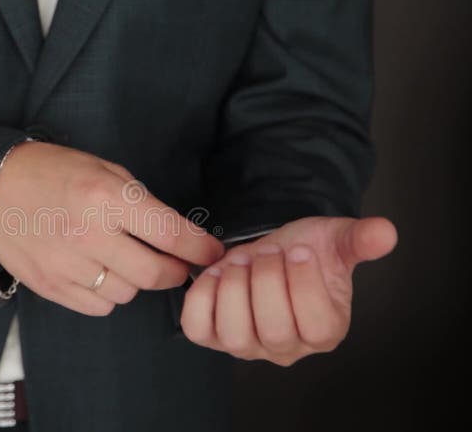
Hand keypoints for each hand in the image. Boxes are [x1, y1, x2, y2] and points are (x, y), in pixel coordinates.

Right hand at [0, 141, 223, 315]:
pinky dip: (107, 294)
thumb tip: (174, 236)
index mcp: (107, 197)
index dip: (200, 248)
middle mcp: (90, 234)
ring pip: (127, 293)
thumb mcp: (102, 169)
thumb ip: (139, 202)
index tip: (211, 254)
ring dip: (136, 281)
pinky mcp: (52, 287)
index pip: (170, 233)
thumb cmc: (52, 173)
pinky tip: (98, 272)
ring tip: (123, 260)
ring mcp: (68, 265)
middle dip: (175, 272)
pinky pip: (99, 306)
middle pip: (154, 274)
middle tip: (177, 265)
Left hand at [180, 216, 396, 365]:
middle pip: (274, 330)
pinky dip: (202, 297)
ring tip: (242, 261)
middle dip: (267, 280)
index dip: (303, 283)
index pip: (316, 325)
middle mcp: (286, 348)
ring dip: (234, 287)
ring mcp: (247, 345)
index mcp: (325, 331)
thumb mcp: (336, 240)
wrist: (270, 251)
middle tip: (268, 252)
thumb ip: (360, 240)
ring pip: (235, 334)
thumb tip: (385, 233)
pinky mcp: (212, 335)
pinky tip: (216, 273)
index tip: (299, 251)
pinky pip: (197, 328)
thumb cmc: (305, 252)